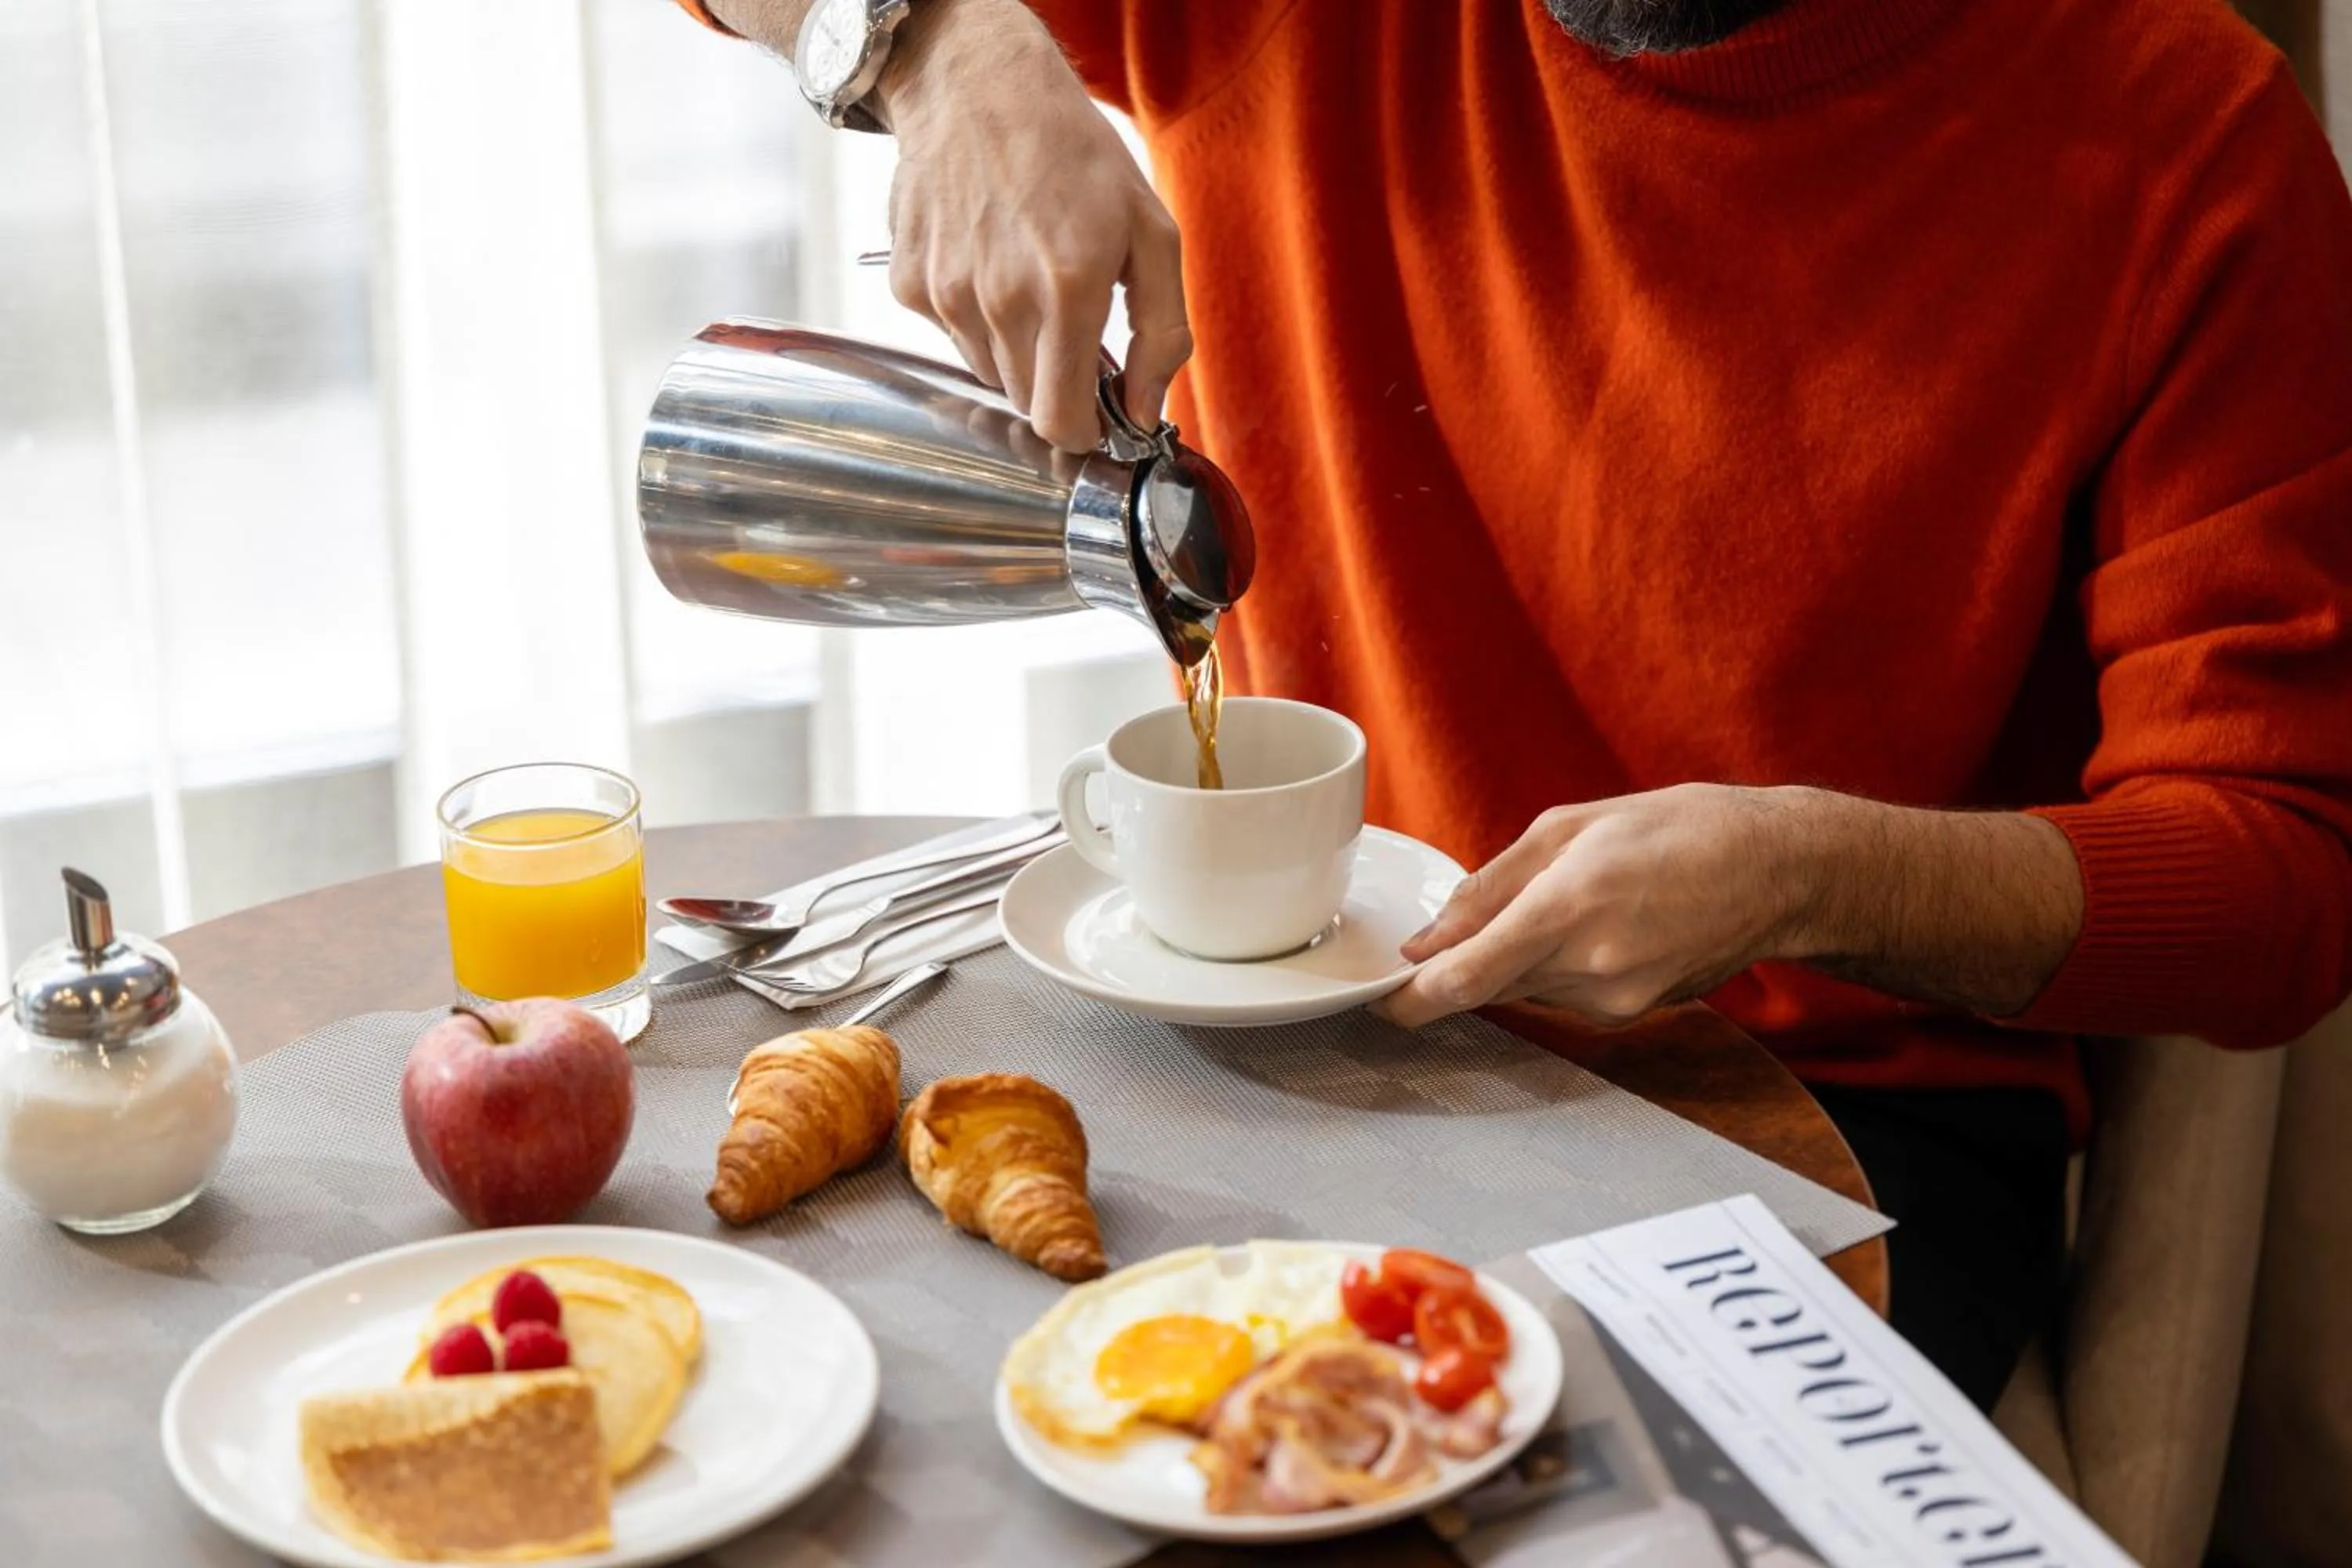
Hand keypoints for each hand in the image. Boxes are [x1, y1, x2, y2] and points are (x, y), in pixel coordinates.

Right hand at [878, 0, 1190, 451]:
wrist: (978, 87)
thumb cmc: (1075, 155)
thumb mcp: (1152, 233)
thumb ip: (1161, 333)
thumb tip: (1146, 410)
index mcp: (1069, 288)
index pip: (1059, 419)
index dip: (1081, 431)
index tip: (1094, 416)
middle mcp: (1000, 298)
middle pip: (1025, 401)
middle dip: (1054, 382)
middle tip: (1071, 326)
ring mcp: (947, 294)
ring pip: (988, 372)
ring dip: (1015, 349)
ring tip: (1029, 281)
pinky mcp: (910, 285)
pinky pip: (951, 336)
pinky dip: (974, 317)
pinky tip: (988, 261)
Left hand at [1376, 786, 1810, 1029]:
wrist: (1778, 870)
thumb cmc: (1679, 829)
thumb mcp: (1570, 827)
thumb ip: (1490, 886)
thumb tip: (1429, 938)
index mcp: (1568, 907)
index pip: (1466, 978)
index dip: (1410, 998)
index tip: (1379, 998)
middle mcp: (1591, 967)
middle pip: (1490, 986)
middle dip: (1466, 962)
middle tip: (1468, 925)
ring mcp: (1617, 1000)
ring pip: (1526, 991)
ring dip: (1518, 960)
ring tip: (1564, 906)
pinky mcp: (1635, 1014)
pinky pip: (1564, 997)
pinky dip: (1556, 968)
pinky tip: (1596, 927)